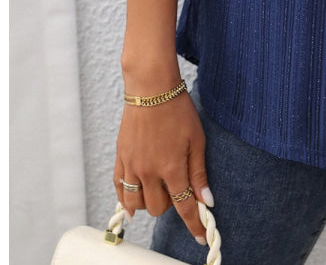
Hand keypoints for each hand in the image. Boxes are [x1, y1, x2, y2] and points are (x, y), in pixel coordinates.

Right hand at [113, 90, 213, 243]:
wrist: (151, 88)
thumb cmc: (178, 110)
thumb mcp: (196, 139)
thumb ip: (198, 172)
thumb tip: (206, 200)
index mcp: (171, 167)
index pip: (184, 206)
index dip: (194, 225)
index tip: (201, 237)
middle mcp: (148, 171)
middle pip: (158, 208)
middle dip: (171, 205)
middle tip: (178, 188)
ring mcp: (131, 166)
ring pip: (136, 204)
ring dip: (149, 203)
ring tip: (159, 188)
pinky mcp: (120, 158)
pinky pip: (119, 189)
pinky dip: (126, 198)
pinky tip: (135, 196)